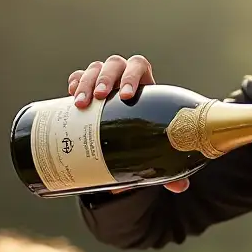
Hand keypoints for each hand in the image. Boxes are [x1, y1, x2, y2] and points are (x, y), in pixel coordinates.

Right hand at [67, 55, 187, 193]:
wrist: (127, 139)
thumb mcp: (154, 145)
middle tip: (99, 98)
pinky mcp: (86, 88)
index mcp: (145, 85)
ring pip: (94, 69)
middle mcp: (124, 78)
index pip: (139, 67)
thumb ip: (166, 162)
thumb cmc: (145, 136)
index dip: (131, 76)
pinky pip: (78, 77)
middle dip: (104, 78)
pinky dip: (74, 82)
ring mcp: (104, 80)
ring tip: (81, 104)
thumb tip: (181, 187)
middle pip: (114, 65)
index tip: (126, 96)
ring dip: (86, 81)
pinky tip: (70, 95)